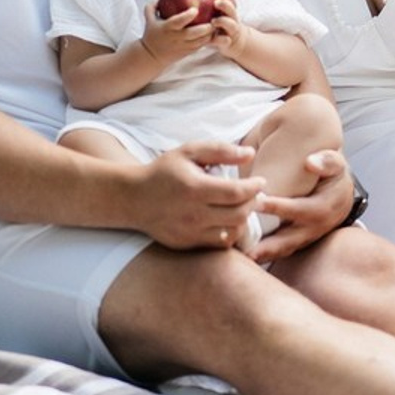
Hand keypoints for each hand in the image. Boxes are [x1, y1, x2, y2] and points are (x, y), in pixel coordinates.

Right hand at [128, 140, 265, 248]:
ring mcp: (189, 232)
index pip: (236, 192)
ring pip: (231, 232)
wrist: (133, 198)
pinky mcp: (186, 244)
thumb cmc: (165, 171)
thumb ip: (221, 150)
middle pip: (238, 214)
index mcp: (194, 188)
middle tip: (256, 194)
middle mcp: (192, 214)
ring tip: (243, 206)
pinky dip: (230, 233)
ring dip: (243, 219)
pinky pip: (218, 244)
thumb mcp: (190, 152)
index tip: (260, 181)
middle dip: (253, 203)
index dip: (254, 188)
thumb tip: (251, 152)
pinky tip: (229, 219)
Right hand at [140, 0, 214, 65]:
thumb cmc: (151, 34)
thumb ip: (152, 6)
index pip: (178, 21)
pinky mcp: (188, 52)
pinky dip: (208, 40)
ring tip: (217, 25)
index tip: (196, 9)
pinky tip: (214, 32)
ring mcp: (183, 46)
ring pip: (200, 42)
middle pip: (193, 33)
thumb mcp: (149, 19)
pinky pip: (200, 46)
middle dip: (205, 27)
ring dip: (209, 34)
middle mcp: (176, 38)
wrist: (151, 56)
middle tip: (214, 19)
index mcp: (167, 28)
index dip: (188, 15)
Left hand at [208, 0, 245, 58]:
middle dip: (225, 5)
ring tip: (214, 21)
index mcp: (228, 11)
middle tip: (216, 2)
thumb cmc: (218, 25)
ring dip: (223, 21)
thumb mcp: (216, 14)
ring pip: (231, 24)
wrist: (234, 42)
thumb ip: (208, 5)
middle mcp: (231, 19)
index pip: (231, 0)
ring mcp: (230, 31)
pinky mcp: (227, 42)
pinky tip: (213, 38)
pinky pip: (225, 40)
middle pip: (232, 10)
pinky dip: (220, 39)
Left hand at [247, 149, 353, 264]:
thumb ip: (327, 161)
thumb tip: (311, 162)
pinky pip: (282, 250)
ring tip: (245, 257)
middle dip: (271, 244)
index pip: (304, 208)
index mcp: (328, 205)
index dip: (282, 207)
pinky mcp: (298, 242)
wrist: (339, 190)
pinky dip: (265, 254)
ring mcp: (309, 236)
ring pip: (286, 248)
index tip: (258, 202)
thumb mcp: (335, 163)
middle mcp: (319, 226)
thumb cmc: (333, 173)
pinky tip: (247, 255)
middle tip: (248, 248)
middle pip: (294, 238)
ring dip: (266, 253)